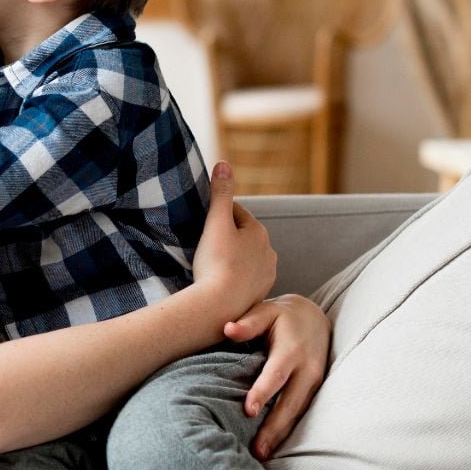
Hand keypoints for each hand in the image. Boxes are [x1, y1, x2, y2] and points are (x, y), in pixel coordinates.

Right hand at [191, 161, 276, 318]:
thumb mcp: (216, 223)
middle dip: (226, 236)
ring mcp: (266, 274)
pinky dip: (235, 276)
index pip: (236, 213)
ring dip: (232, 257)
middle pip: (242, 236)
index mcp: (259, 231)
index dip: (217, 215)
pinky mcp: (259, 293)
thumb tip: (224, 163)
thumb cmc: (216, 262)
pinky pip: (245, 278)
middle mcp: (269, 251)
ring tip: (212, 264)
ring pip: (246, 257)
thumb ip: (220, 193)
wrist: (220, 306)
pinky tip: (221, 281)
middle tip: (204, 243)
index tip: (202, 222)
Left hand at [224, 294, 330, 460]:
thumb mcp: (266, 310)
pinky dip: (288, 430)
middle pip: (290, 403)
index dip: (263, 393)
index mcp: (292, 350)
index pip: (276, 375)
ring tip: (262, 455)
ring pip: (298, 412)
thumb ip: (247, 322)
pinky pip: (301, 413)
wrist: (314, 317)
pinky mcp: (315, 391)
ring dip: (280, 435)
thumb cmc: (281, 316)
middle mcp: (307, 369)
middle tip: (256, 450)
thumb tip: (227, 329)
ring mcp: (315, 382)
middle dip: (273, 428)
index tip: (248, 410)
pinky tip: (273, 446)